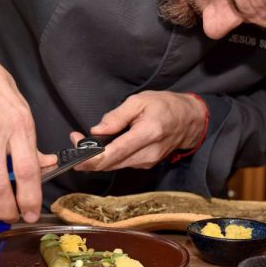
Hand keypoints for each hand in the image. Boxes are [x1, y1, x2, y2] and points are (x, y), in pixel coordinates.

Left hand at [72, 91, 206, 170]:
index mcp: (146, 134)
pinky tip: (104, 145)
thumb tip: (96, 131)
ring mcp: (147, 162)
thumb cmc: (165, 106)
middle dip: (88, 156)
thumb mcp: (140, 101)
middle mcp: (147, 154)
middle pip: (110, 164)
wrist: (190, 120)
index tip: (75, 150)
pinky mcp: (146, 164)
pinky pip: (121, 163)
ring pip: (114, 165)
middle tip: (76, 139)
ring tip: (86, 141)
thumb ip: (117, 116)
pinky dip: (109, 156)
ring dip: (97, 157)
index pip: (113, 154)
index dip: (90, 157)